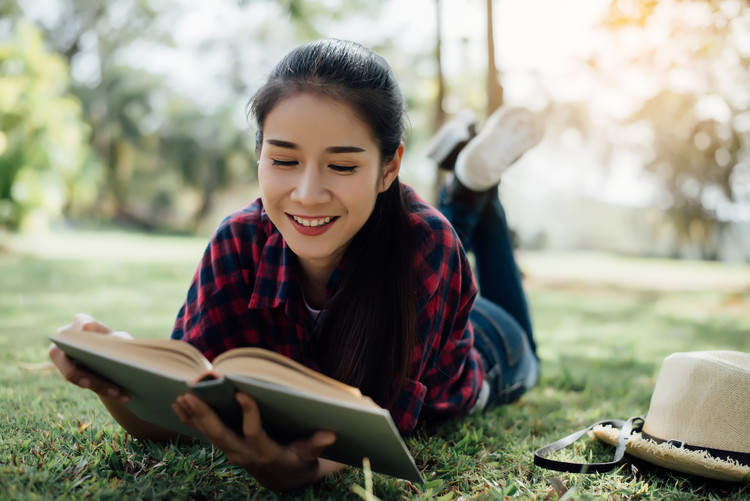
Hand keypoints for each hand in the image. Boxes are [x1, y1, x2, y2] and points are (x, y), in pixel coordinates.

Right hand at [49, 313, 130, 402]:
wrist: (110, 359)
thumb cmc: (115, 342)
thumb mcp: (122, 339)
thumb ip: (122, 339)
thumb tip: (123, 343)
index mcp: (81, 322)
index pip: (81, 321)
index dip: (84, 325)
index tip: (88, 328)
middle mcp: (66, 338)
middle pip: (70, 352)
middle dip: (82, 367)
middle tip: (90, 380)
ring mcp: (63, 356)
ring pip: (73, 373)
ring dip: (96, 384)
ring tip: (117, 392)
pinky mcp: (69, 373)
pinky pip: (82, 382)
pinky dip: (102, 389)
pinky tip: (121, 396)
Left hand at [172, 392, 340, 490]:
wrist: (282, 480)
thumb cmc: (298, 461)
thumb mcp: (309, 456)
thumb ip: (316, 445)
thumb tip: (330, 435)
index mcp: (266, 452)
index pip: (254, 432)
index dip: (249, 414)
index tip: (242, 393)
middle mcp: (244, 453)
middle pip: (220, 434)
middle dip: (204, 414)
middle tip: (190, 394)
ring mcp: (232, 451)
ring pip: (208, 434)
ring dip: (193, 416)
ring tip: (180, 396)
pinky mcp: (225, 447)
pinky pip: (205, 433)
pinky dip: (190, 420)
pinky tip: (178, 406)